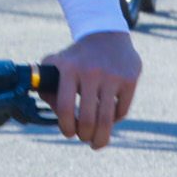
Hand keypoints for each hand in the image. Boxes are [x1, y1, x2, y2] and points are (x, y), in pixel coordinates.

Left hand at [43, 30, 139, 149]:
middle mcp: (91, 72)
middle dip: (85, 136)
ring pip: (107, 120)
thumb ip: (46, 86)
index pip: (65, 108)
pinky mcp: (129, 79)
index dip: (66, 127)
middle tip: (84, 139)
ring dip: (101, 138)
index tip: (69, 133)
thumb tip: (50, 113)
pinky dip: (115, 121)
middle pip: (88, 119)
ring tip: (97, 143)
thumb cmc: (76, 56)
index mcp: (69, 69)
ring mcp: (112, 76)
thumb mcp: (56, 63)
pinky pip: (122, 111)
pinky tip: (110, 121)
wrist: (106, 34)